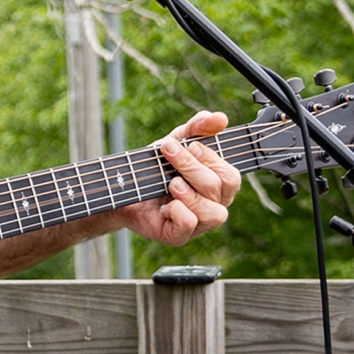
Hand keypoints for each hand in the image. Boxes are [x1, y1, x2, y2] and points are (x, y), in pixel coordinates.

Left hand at [114, 111, 241, 245]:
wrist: (123, 185)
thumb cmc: (156, 166)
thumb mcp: (177, 140)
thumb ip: (198, 127)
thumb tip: (220, 118)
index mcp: (218, 186)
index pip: (231, 175)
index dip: (210, 158)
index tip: (187, 145)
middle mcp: (213, 206)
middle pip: (219, 188)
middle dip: (192, 167)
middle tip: (168, 153)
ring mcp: (198, 224)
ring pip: (213, 213)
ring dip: (189, 193)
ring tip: (170, 183)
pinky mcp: (178, 236)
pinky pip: (189, 225)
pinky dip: (178, 211)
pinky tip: (165, 205)